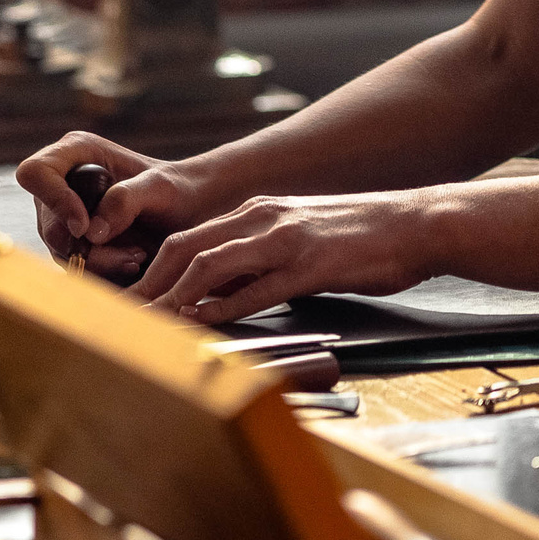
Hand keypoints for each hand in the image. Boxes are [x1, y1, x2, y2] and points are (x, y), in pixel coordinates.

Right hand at [15, 132, 217, 282]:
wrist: (189, 215)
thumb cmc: (176, 190)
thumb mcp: (160, 187)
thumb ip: (126, 199)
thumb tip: (90, 232)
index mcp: (76, 153)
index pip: (35, 173)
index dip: (53, 200)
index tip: (85, 226)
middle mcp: (61, 184)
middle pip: (48, 224)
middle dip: (88, 248)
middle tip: (132, 254)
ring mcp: (63, 217)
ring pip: (60, 252)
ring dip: (100, 264)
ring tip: (138, 258)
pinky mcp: (73, 245)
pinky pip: (75, 268)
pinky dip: (103, 273)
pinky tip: (132, 265)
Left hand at [129, 190, 443, 325]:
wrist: (417, 224)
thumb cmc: (361, 239)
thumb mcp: (298, 240)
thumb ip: (256, 262)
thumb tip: (216, 295)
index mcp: (257, 213)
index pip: (187, 239)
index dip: (151, 271)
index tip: (129, 302)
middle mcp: (262, 219)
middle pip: (184, 248)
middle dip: (147, 285)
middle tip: (122, 319)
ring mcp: (285, 240)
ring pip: (209, 264)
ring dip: (173, 298)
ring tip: (149, 326)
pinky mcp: (310, 265)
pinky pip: (256, 287)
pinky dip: (223, 307)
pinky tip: (203, 324)